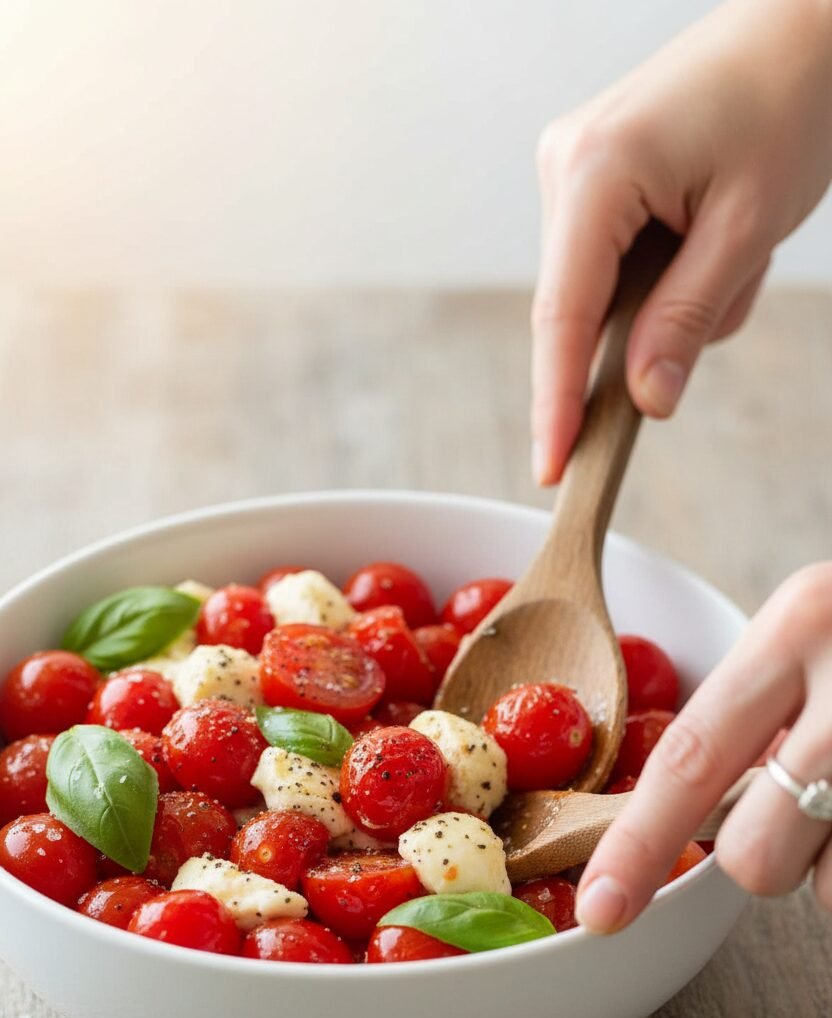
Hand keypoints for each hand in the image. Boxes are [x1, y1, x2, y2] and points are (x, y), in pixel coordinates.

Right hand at [532, 0, 831, 484]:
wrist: (805, 21)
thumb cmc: (790, 97)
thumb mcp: (748, 227)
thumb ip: (687, 320)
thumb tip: (644, 400)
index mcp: (594, 173)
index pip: (561, 318)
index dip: (557, 402)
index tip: (552, 468)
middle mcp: (565, 167)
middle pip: (581, 308)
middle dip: (656, 323)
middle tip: (732, 278)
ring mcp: (574, 167)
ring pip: (608, 289)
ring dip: (676, 291)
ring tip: (737, 235)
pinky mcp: (594, 173)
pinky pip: (619, 260)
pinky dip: (670, 267)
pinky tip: (713, 227)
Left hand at [575, 564, 831, 932]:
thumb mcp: (820, 630)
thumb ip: (764, 710)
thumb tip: (697, 822)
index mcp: (797, 624)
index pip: (688, 757)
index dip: (635, 845)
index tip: (598, 909)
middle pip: (755, 855)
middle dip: (769, 859)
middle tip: (814, 806)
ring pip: (830, 890)